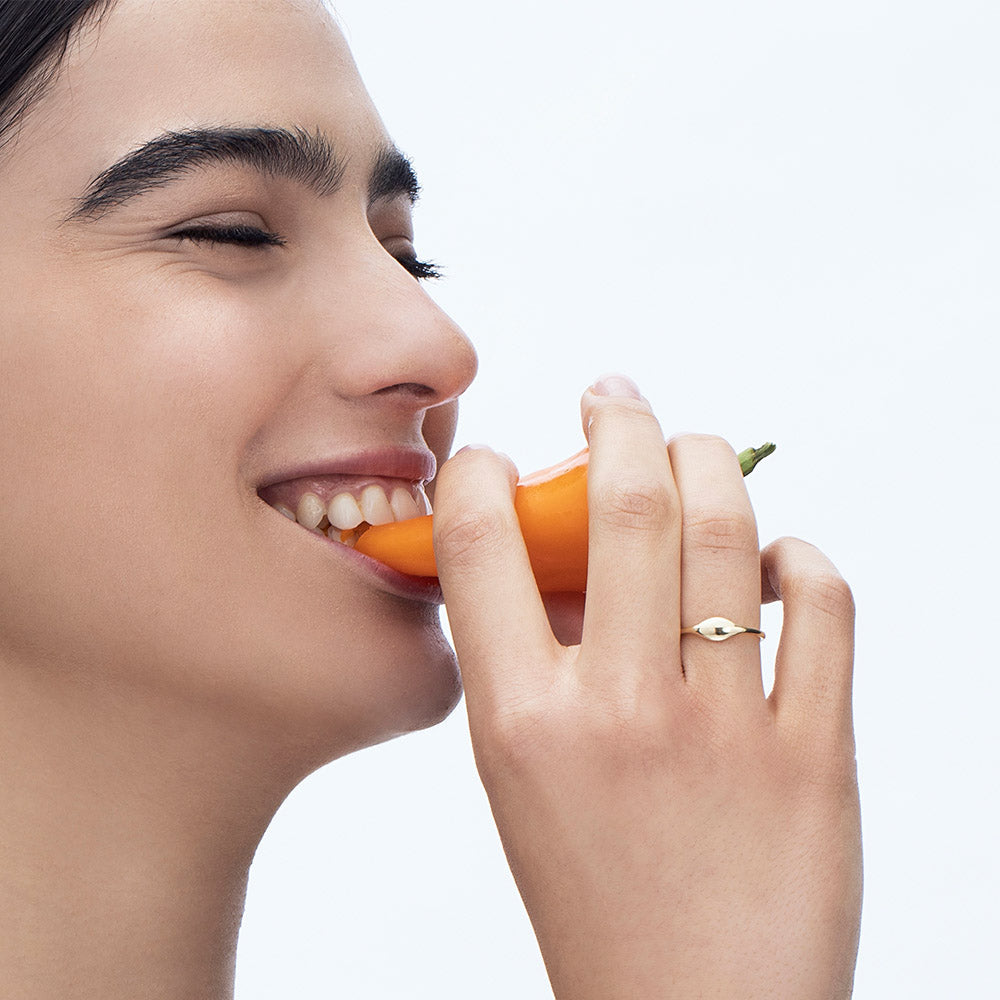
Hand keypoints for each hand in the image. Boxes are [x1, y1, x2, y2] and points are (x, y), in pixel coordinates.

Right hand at [433, 376, 861, 998]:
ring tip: (692, 446)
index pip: (480, 542)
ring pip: (729, 531)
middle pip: (624, 503)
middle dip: (619, 420)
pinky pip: (824, 605)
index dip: (482, 473)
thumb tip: (562, 555)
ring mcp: (725, 727)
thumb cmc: (592, 893)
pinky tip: (779, 556)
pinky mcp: (814, 752)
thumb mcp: (520, 779)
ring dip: (709, 462)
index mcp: (522, 721)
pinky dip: (803, 556)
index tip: (498, 460)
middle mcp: (620, 710)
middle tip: (614, 397)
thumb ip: (530, 661)